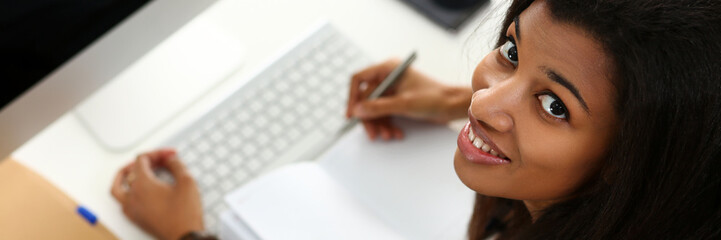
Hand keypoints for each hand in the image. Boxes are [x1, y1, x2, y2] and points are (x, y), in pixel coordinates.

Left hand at [111, 149, 203, 239]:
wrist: (185, 237)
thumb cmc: (185, 213)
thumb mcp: (187, 181)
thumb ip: (176, 165)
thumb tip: (170, 160)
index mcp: (143, 184)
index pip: (142, 160)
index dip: (157, 153)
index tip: (170, 155)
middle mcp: (132, 196)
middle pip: (131, 171)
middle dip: (146, 162)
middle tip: (160, 161)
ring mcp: (131, 209)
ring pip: (117, 188)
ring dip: (123, 176)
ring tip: (130, 171)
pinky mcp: (135, 219)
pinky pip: (121, 202)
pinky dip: (125, 192)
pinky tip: (135, 192)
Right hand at [347, 59, 471, 139]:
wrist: (453, 105)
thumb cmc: (434, 98)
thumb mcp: (404, 104)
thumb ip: (378, 107)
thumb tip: (357, 110)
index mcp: (388, 69)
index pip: (359, 80)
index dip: (352, 97)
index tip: (351, 115)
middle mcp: (388, 77)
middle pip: (366, 98)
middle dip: (370, 118)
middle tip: (373, 134)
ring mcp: (393, 90)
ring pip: (374, 109)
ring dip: (380, 125)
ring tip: (389, 136)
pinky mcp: (397, 101)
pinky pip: (384, 114)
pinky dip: (388, 125)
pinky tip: (396, 133)